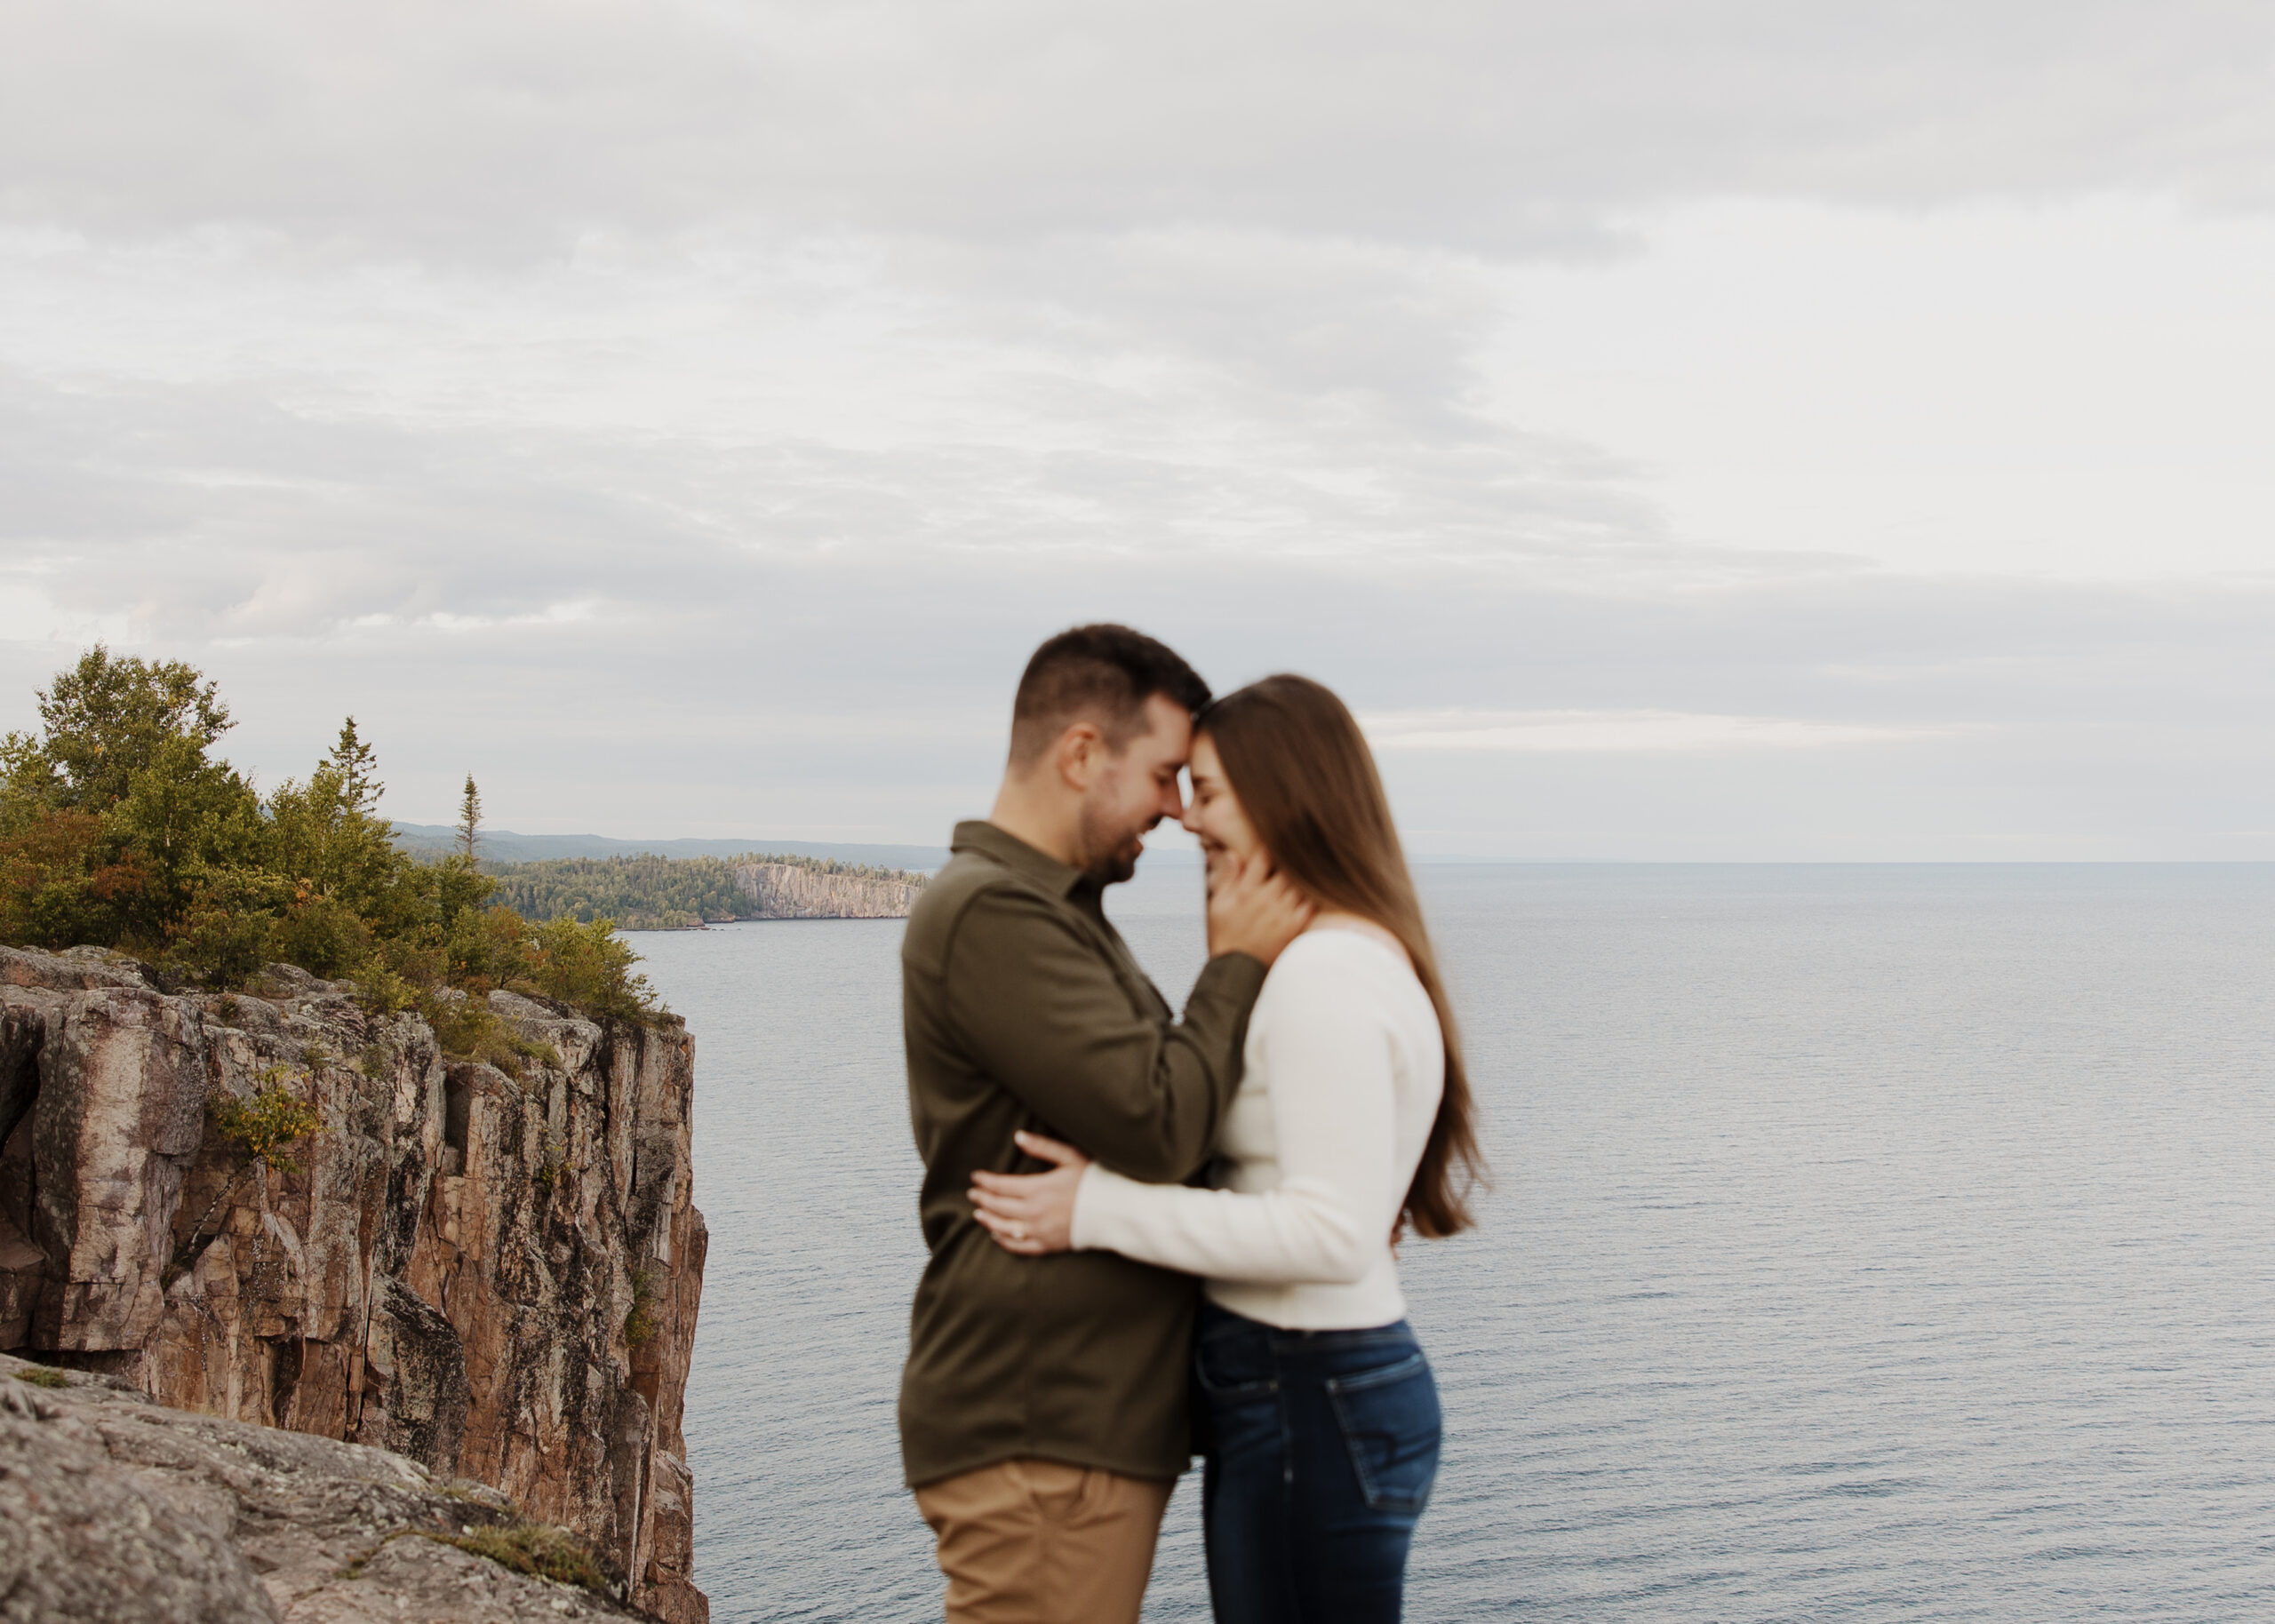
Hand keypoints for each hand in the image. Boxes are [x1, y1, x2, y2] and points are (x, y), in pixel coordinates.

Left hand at [968, 1131, 1090, 1255]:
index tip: (975, 1176)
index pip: (1001, 1185)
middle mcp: (1034, 1212)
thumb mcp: (1070, 1157)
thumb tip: (1018, 1136)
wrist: (1115, 1210)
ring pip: (1004, 1228)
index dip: (985, 1181)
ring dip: (988, 1220)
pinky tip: (997, 1236)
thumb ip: (1042, 1147)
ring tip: (978, 1213)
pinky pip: (1019, 1247)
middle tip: (972, 1193)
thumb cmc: (1093, 1180)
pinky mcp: (1048, 1245)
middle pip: (999, 1206)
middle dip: (983, 1198)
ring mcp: (1040, 1231)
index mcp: (1038, 1189)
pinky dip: (1005, 1242)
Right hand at [1206, 848, 1314, 965]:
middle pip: (1286, 866)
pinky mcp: (1294, 926)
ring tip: (1311, 864)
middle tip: (1300, 849)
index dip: (1272, 845)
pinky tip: (1315, 889)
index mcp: (1245, 890)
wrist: (1236, 969)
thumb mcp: (1217, 905)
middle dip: (1292, 857)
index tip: (1278, 840)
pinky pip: (1310, 903)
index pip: (1263, 857)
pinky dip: (1314, 894)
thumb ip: (1227, 878)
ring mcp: (1281, 912)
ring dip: (1304, 874)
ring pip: (1301, 882)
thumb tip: (1233, 854)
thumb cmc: (1225, 936)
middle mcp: (1265, 898)